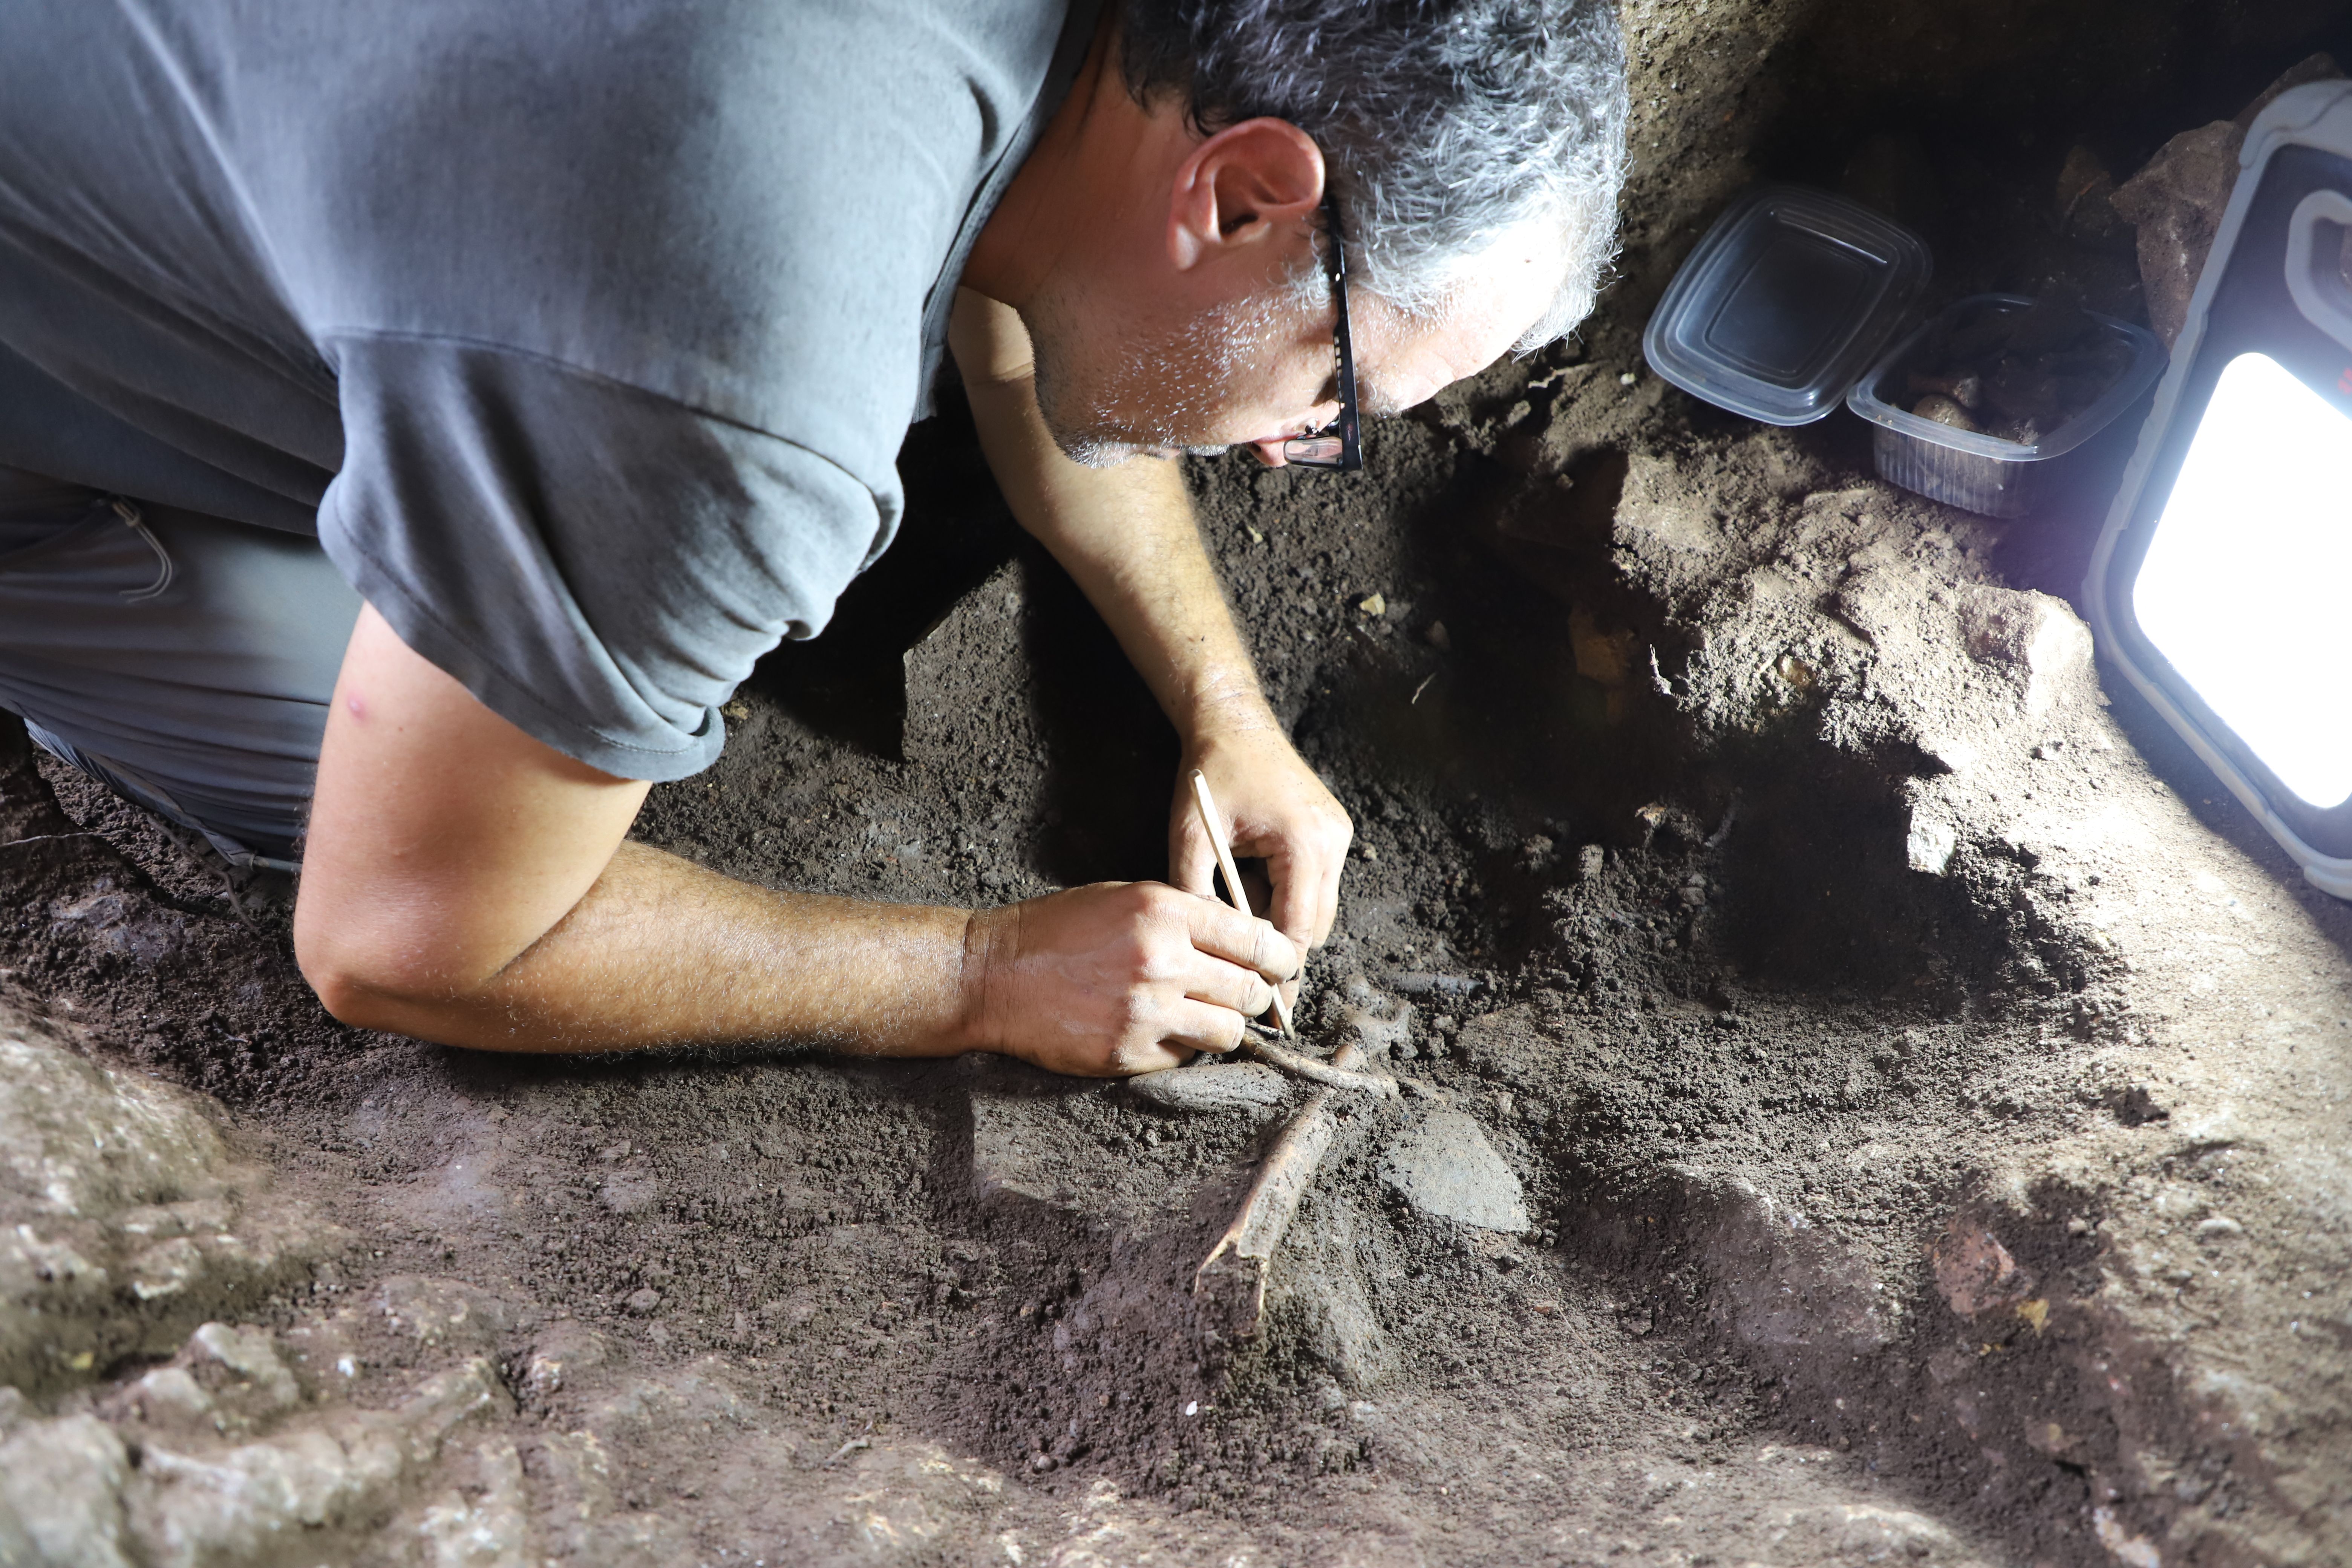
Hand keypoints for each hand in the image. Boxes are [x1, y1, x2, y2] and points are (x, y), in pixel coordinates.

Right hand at [965, 882, 1299, 1075]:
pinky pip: (1185, 1057)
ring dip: (1225, 1027)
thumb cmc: (1059, 929)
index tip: (1284, 964)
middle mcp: (1162, 961)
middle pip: (1251, 991)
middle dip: (1256, 995)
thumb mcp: (1127, 898)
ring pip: (1228, 1032)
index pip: (1256, 939)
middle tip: (1249, 995)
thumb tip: (1245, 939)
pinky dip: (1183, 1047)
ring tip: (1204, 1016)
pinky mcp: (1128, 1053)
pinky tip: (1159, 1029)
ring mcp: (1145, 1012)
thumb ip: (1187, 916)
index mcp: (1164, 912)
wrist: (994, 973)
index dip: (1281, 956)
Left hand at [1170, 726, 1353, 998]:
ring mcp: (1337, 835)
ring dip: (1283, 922)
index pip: (1298, 928)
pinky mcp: (1330, 832)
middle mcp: (1331, 841)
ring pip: (1318, 908)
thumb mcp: (1191, 835)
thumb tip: (1201, 949)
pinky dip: (1286, 896)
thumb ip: (1195, 892)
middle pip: (1316, 925)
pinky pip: (1314, 884)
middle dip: (1284, 953)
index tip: (1267, 1009)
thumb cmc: (1208, 773)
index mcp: (1304, 843)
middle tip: (1250, 983)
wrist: (1233, 720)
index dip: (1280, 971)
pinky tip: (1252, 886)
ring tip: (1241, 916)